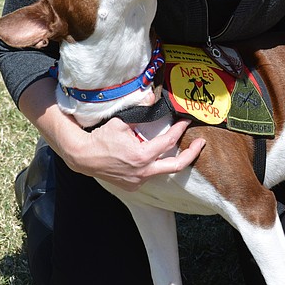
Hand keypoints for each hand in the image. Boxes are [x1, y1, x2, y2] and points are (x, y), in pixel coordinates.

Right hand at [64, 117, 205, 191]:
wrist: (84, 157)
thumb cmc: (101, 139)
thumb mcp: (121, 122)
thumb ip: (139, 112)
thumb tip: (152, 99)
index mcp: (142, 155)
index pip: (168, 142)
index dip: (179, 130)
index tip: (186, 122)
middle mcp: (143, 171)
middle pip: (177, 165)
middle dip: (192, 153)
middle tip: (200, 143)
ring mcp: (138, 180)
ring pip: (162, 170)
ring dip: (170, 159)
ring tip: (178, 148)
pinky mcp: (133, 185)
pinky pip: (149, 175)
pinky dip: (153, 165)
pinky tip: (152, 157)